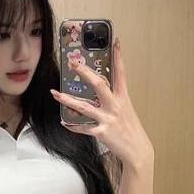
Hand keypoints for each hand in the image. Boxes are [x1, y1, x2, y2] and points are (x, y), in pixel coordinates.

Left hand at [50, 37, 153, 171]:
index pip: (121, 73)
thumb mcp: (126, 110)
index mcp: (123, 98)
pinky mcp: (102, 133)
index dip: (118, 57)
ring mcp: (108, 119)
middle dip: (84, 72)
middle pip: (99, 84)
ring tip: (55, 94)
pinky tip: (64, 122)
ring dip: (68, 100)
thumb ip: (113, 99)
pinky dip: (72, 125)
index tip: (116, 42)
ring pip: (84, 107)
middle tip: (72, 63)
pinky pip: (83, 128)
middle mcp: (116, 106)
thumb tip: (98, 90)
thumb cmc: (130, 129)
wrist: (137, 151)